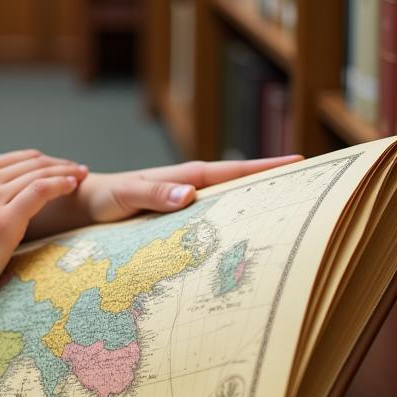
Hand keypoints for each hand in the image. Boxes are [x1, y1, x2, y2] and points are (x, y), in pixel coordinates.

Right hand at [0, 150, 88, 328]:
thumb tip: (6, 201)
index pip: (17, 159)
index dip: (45, 161)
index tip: (63, 167)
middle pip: (31, 163)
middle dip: (59, 164)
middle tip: (79, 170)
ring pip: (39, 174)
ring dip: (65, 172)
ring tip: (82, 176)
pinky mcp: (2, 221)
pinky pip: (40, 191)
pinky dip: (60, 184)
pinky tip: (73, 185)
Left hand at [79, 154, 303, 224]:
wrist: (83, 203)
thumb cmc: (103, 197)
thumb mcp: (126, 196)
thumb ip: (153, 194)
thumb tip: (190, 194)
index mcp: (183, 177)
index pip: (232, 170)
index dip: (265, 166)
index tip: (300, 161)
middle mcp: (189, 187)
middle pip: (239, 182)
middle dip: (273, 182)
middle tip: (313, 186)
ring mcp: (186, 202)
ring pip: (229, 200)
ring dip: (256, 201)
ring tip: (293, 211)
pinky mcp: (178, 218)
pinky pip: (214, 216)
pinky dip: (234, 219)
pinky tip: (247, 234)